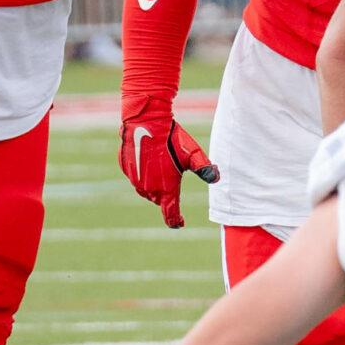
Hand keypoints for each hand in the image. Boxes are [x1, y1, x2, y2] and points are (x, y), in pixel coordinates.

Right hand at [120, 99, 217, 229]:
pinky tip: (149, 160)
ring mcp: (135, 180)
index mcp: (166, 189)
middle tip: (174, 177)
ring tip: (162, 169)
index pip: (171, 214)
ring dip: (155, 186)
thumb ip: (205, 168)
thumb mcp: (193, 154)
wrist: (145, 121)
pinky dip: (143, 174)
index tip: (180, 223)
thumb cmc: (172, 138)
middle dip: (167, 196)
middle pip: (160, 200)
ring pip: (147, 190)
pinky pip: (136, 178)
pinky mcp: (126, 169)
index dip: (176, 220)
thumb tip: (217, 179)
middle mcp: (149, 189)